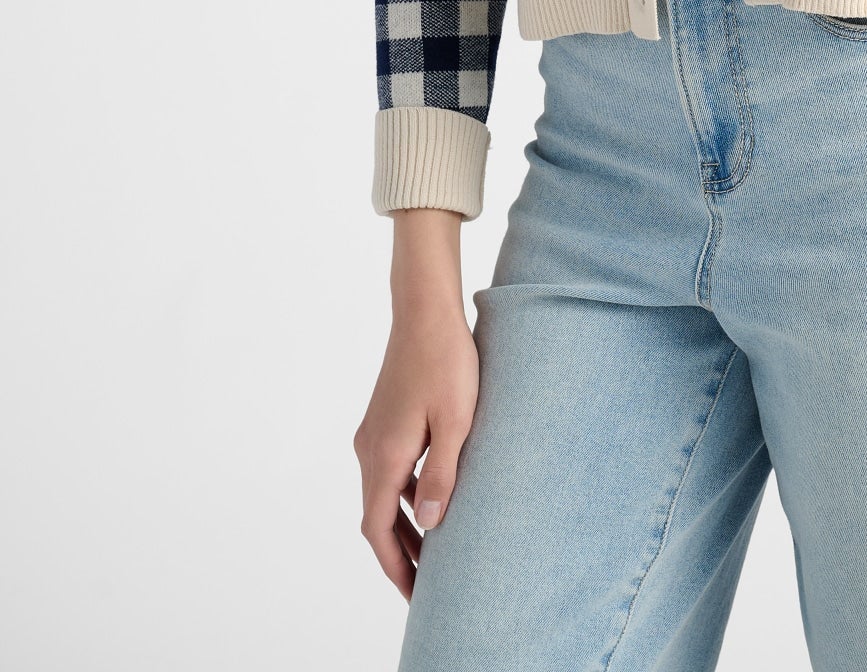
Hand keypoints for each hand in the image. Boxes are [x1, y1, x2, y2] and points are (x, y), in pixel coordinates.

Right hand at [354, 302, 479, 598]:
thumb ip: (442, 475)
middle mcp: (370, 449)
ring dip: (403, 525)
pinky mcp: (385, 419)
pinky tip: (430, 500)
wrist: (426, 310)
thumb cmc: (447, 361)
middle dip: (399, 555)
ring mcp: (375, 433)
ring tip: (433, 553)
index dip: (395, 567)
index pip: (378, 530)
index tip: (414, 596)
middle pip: (377, 518)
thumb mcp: (456, 421)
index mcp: (384, 456)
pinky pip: (390, 471)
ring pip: (384, 494)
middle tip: (427, 586)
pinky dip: (405, 496)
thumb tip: (428, 527)